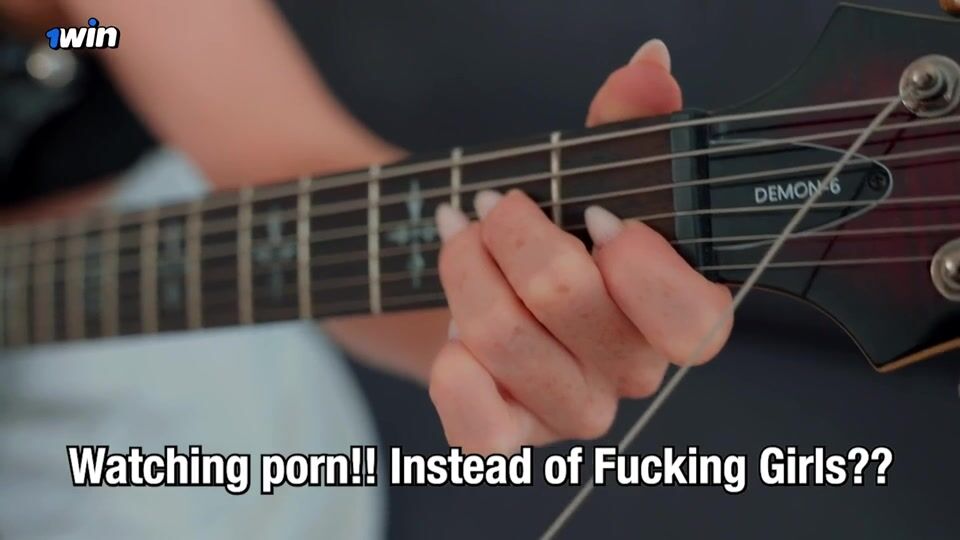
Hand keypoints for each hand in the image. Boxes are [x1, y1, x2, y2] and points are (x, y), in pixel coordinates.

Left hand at [428, 39, 732, 453]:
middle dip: (517, 236)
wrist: (487, 284)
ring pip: (513, 349)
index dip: (644, 270)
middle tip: (491, 204)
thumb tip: (650, 65)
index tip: (594, 215)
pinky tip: (452, 341)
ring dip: (468, 275)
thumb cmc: (552, 230)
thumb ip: (625, 125)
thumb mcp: (588, 174)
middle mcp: (630, 369)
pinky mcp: (512, 430)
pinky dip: (456, 379)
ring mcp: (570, 405)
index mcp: (673, 311)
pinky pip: (485, 435)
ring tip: (456, 237)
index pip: (695, 324)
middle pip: (578, 311)